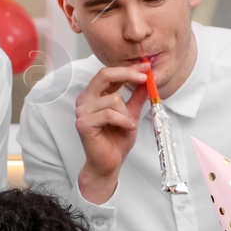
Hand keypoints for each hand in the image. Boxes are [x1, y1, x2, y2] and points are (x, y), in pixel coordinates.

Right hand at [74, 64, 150, 202]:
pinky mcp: (83, 123)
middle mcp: (85, 100)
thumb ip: (137, 97)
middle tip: (145, 78)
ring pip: (113, 99)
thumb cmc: (116, 141)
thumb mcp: (131, 114)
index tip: (146, 67)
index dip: (128, 68)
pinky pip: (109, 114)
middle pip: (104, 75)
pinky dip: (123, 121)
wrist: (109, 164)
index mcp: (94, 95)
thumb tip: (148, 80)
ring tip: (129, 126)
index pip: (109, 74)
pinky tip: (127, 128)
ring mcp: (82, 111)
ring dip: (126, 113)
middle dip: (127, 74)